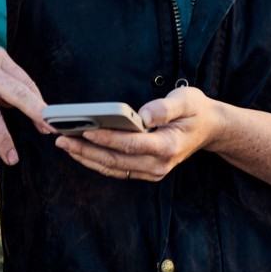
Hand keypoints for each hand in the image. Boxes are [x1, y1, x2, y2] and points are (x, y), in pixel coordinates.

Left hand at [56, 86, 221, 181]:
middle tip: (61, 138)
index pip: (132, 144)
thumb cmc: (195, 111)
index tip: (85, 129)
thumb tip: (143, 115)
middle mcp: (159, 164)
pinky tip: (79, 150)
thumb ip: (165, 107)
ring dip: (86, 157)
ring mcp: (152, 171)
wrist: (208, 129)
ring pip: (113, 168)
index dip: (107, 137)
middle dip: (86, 149)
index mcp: (168, 146)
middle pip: (116, 160)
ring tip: (64, 143)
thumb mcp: (186, 100)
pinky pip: (116, 169)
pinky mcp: (145, 171)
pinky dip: (96, 161)